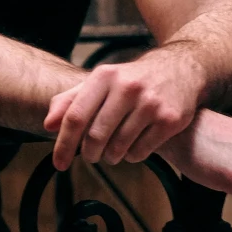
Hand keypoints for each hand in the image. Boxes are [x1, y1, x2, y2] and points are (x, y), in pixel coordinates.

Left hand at [43, 45, 205, 170]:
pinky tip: (133, 146)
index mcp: (105, 76)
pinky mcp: (170, 119)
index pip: (75, 116)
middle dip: (89, 153)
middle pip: (96, 136)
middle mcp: (127, 87)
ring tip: (113, 150)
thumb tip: (49, 125)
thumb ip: (71, 100)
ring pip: (118, 148)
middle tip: (91, 156)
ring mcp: (151, 103)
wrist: (182, 68)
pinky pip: (140, 152)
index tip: (58, 163)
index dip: (63, 144)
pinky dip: (132, 156)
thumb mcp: (102, 81)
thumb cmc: (132, 79)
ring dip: (111, 156)